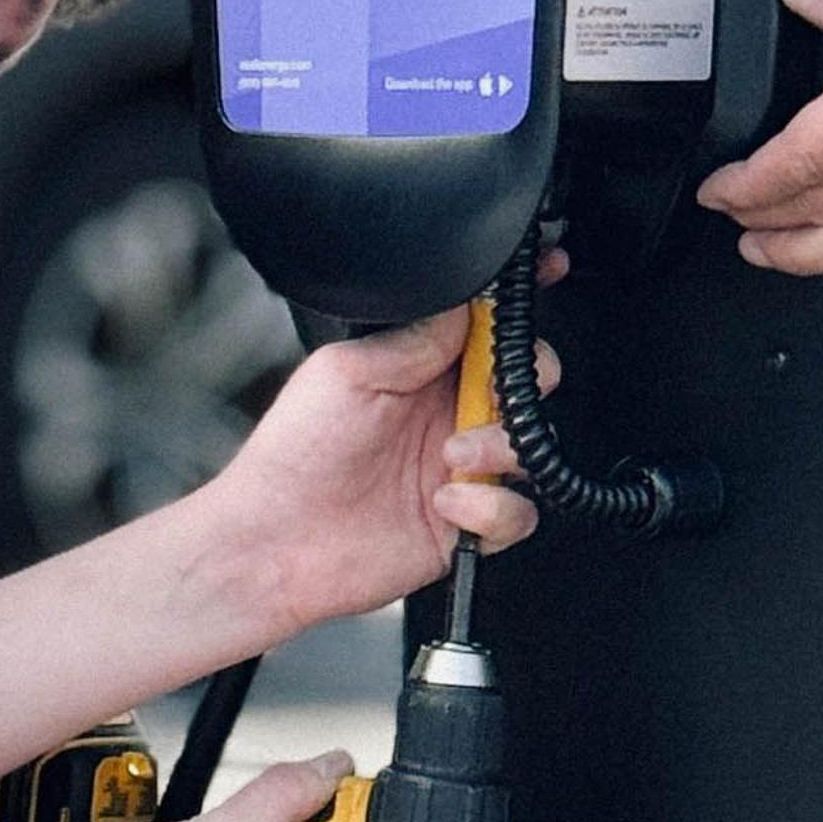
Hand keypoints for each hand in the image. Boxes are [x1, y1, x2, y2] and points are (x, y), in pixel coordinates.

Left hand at [196, 307, 537, 640]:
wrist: (276, 541)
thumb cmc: (293, 455)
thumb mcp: (345, 373)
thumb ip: (413, 339)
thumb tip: (467, 305)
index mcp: (421, 369)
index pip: (485, 328)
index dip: (517, 306)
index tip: (546, 280)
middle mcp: (447, 414)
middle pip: (528, 382)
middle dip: (527, 381)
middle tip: (489, 394)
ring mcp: (461, 469)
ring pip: (532, 446)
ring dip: (502, 447)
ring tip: (452, 455)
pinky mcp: (466, 523)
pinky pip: (518, 513)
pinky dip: (492, 508)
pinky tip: (446, 503)